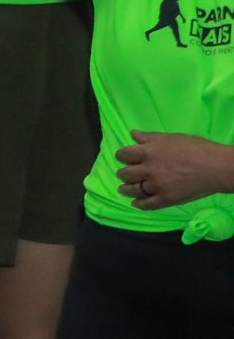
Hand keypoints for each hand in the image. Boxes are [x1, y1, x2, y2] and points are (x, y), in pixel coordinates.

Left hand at [117, 133, 233, 210]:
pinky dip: (139, 204)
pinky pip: (147, 204)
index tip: (123, 158)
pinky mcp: (166, 199)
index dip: (122, 156)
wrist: (216, 167)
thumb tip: (132, 134)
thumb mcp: (171, 138)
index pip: (124, 155)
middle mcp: (149, 170)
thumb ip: (150, 137)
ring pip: (133, 190)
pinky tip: (136, 203)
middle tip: (124, 174)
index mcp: (148, 152)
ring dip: (126, 189)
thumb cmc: (196, 149)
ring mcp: (157, 186)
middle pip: (126, 174)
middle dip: (123, 174)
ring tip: (124, 189)